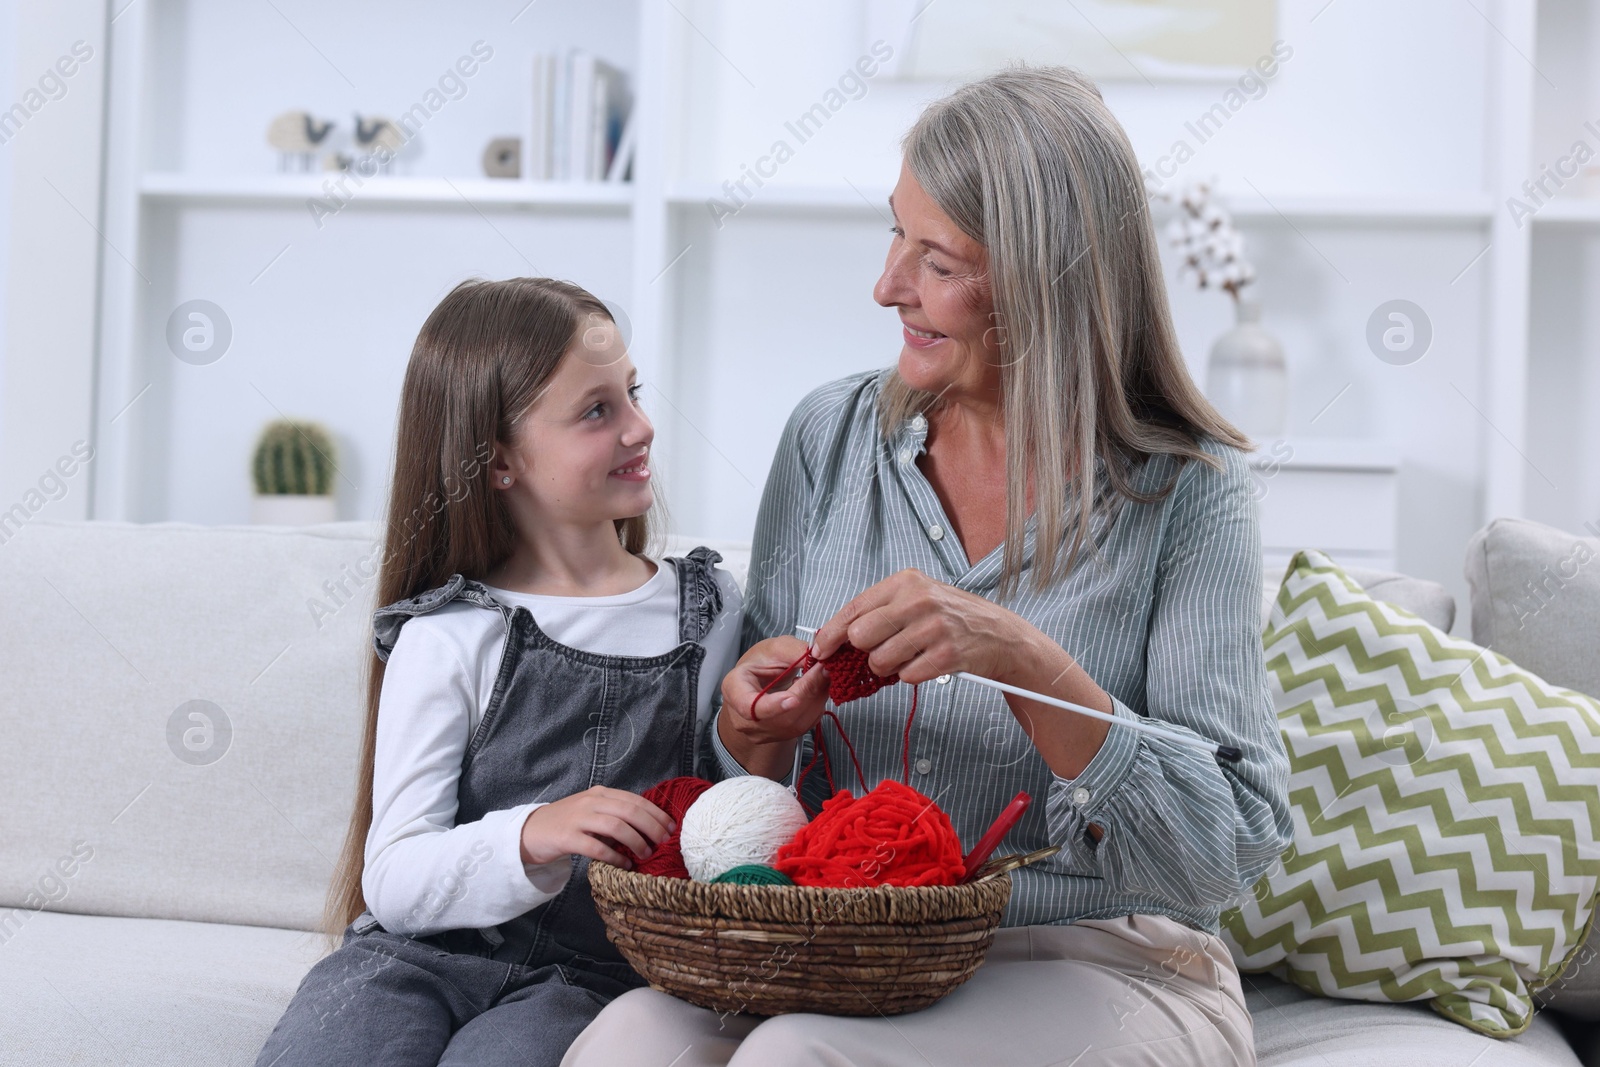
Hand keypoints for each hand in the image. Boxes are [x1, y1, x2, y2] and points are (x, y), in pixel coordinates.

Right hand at [518, 786, 674, 868]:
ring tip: (647, 855)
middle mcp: (591, 801)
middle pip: (630, 811)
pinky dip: (615, 857)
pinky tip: (625, 865)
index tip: (672, 828)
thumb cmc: (568, 823)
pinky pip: (597, 847)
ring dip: (636, 842)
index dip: (656, 814)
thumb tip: (650, 828)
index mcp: (601, 793)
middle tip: (665, 843)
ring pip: (616, 827)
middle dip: (652, 827)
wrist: (531, 831)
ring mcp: (578, 818)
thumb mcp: (593, 811)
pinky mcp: (567, 837)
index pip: (635, 800)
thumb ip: (616, 814)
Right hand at [716, 636, 831, 777]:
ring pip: (796, 724)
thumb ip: (793, 651)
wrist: (758, 682)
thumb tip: (816, 658)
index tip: (793, 698)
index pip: (749, 707)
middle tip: (824, 669)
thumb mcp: (773, 648)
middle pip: (781, 717)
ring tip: (820, 676)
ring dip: (816, 699)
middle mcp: (744, 718)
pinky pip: (804, 727)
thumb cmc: (761, 664)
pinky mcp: (779, 737)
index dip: (773, 706)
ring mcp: (761, 732)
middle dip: (808, 692)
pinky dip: (816, 707)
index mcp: (734, 690)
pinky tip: (816, 690)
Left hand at [808, 568, 1029, 684]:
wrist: (999, 634)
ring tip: (908, 657)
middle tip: (882, 651)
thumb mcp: (917, 597)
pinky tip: (927, 664)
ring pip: (880, 661)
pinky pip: (906, 677)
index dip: (830, 633)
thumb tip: (837, 637)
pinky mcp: (946, 655)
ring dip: (888, 668)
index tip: (820, 650)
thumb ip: (880, 610)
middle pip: (861, 637)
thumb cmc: (950, 616)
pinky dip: (911, 677)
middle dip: (864, 652)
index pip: (854, 609)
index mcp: (905, 582)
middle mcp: (918, 601)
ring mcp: (933, 628)